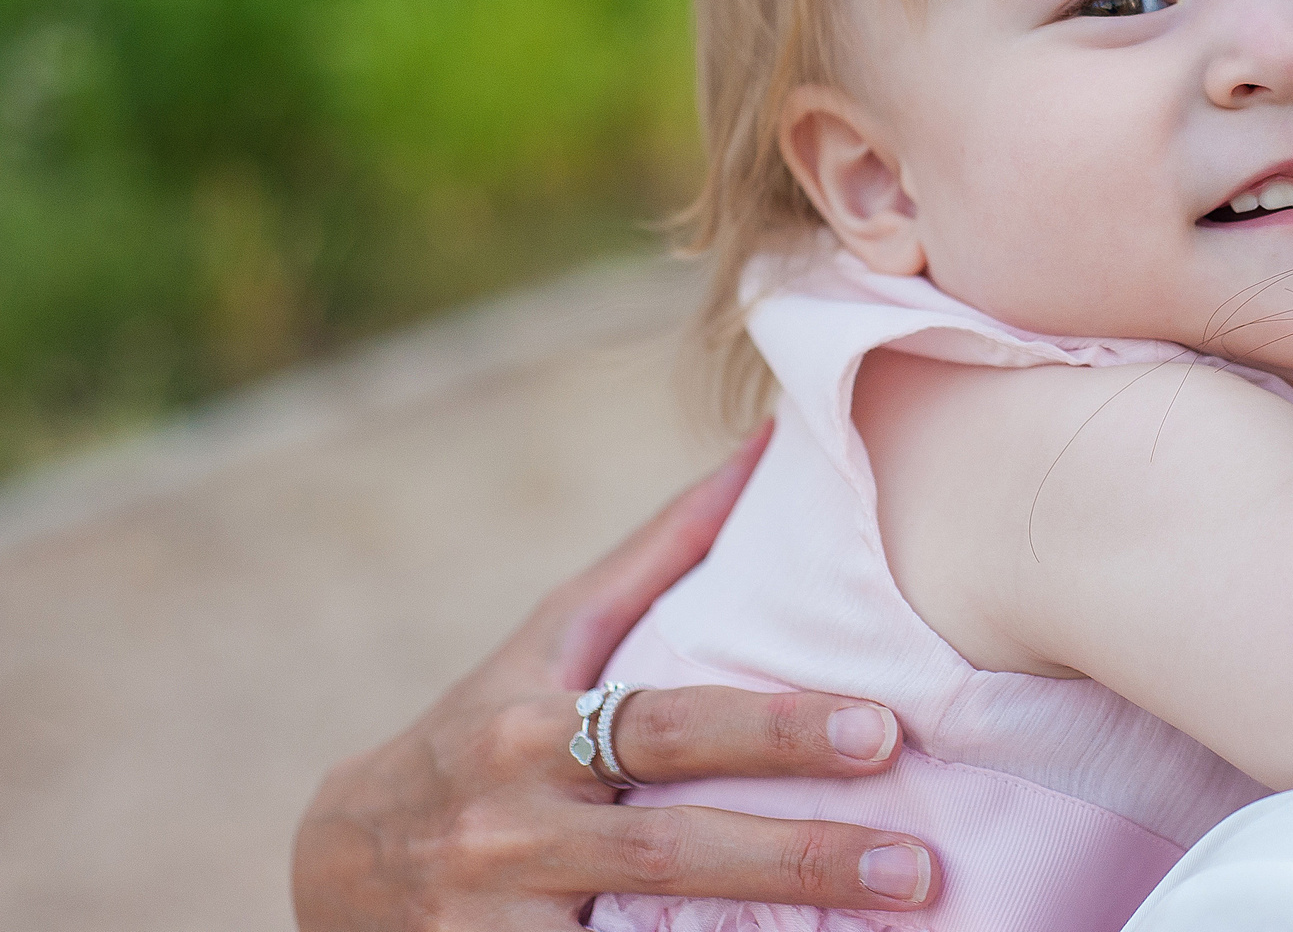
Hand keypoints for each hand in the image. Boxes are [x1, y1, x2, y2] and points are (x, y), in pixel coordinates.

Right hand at [291, 425, 940, 929]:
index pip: (669, 727)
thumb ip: (660, 555)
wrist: (339, 865)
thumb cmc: (482, 726)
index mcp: (532, 731)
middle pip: (675, 848)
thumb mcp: (549, 640)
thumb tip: (767, 446)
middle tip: (916, 865)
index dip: (774, 731)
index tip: (882, 731)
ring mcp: (502, 925)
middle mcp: (514, 830)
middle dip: (803, 858)